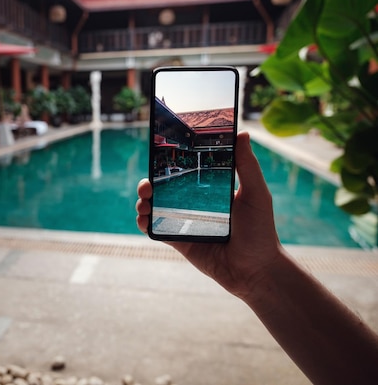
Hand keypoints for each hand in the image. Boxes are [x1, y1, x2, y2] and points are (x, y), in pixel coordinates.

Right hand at [135, 132, 284, 298]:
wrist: (256, 271)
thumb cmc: (261, 232)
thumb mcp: (256, 194)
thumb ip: (247, 165)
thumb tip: (242, 133)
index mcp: (210, 191)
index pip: (185, 172)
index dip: (170, 164)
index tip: (159, 156)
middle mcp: (194, 205)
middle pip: (164, 189)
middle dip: (150, 183)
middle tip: (147, 184)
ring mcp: (184, 223)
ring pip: (155, 208)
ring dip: (143, 202)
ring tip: (144, 202)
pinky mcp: (179, 242)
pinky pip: (156, 230)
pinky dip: (144, 223)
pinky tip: (144, 218)